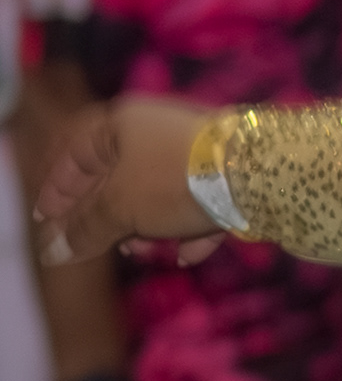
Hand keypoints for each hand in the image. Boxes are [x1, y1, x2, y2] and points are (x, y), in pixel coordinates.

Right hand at [34, 98, 221, 265]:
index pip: (76, 152)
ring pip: (158, 195)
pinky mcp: (227, 174)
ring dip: (148, 229)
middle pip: (119, 177)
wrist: (257, 174)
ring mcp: (195, 151)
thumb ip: (86, 228)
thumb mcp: (119, 207)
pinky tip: (188, 257)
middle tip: (102, 247)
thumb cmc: (174, 181)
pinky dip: (189, 232)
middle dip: (108, 217)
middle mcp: (157, 131)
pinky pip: (198, 206)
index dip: (58, 187)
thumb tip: (54, 249)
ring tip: (146, 252)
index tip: (46, 220)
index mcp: (122, 123)